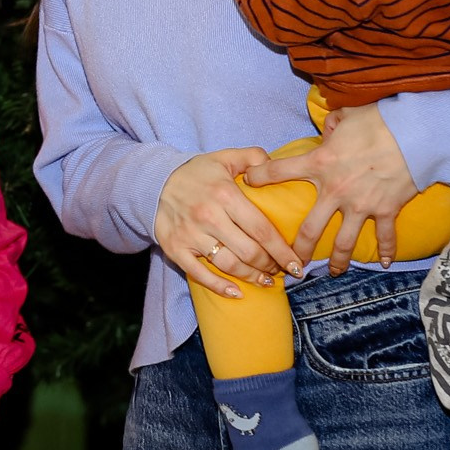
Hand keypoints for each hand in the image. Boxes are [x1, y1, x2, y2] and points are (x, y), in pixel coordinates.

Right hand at [155, 148, 301, 297]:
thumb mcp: (224, 157)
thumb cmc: (196, 173)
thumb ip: (254, 158)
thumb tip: (279, 166)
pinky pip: (199, 274)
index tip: (296, 263)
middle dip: (270, 265)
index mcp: (224, 194)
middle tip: (282, 270)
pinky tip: (237, 292)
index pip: (261, 229)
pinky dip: (220, 287)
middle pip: (249, 251)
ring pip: (229, 265)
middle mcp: (208, 216)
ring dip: (251, 277)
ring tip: (265, 280)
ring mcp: (191, 235)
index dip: (282, 250)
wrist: (153, 181)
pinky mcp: (175, 249)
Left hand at [260, 103, 416, 273]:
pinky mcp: (386, 210)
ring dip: (337, 261)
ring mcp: (361, 204)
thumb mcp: (346, 115)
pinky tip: (387, 263)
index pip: (280, 171)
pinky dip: (387, 251)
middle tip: (289, 263)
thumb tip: (328, 127)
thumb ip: (331, 124)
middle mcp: (335, 190)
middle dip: (297, 250)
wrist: (413, 133)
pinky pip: (385, 236)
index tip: (249, 182)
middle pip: (309, 230)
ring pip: (343, 242)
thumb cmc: (378, 120)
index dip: (260, 177)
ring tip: (332, 272)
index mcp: (320, 163)